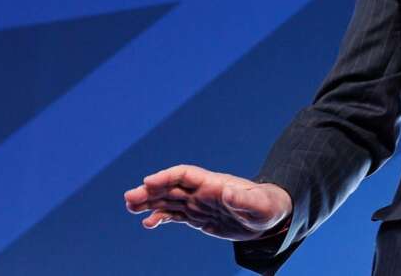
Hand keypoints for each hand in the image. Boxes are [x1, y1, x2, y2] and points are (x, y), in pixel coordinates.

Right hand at [124, 164, 292, 239]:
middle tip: (129, 199)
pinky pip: (175, 215)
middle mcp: (203, 192)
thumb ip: (243, 199)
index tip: (148, 182)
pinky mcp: (199, 217)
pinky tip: (148, 224)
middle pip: (171, 187)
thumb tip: (227, 192)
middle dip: (150, 191)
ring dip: (150, 202)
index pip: (185, 175)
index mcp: (214, 184)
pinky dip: (160, 217)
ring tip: (130, 207)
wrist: (271, 216)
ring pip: (169, 200)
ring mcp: (199, 204)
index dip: (166, 176)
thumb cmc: (268, 207)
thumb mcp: (259, 205)